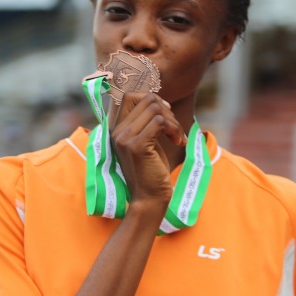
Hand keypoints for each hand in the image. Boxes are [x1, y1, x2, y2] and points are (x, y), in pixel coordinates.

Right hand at [109, 92, 184, 211]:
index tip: (166, 116)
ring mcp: (125, 138)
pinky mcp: (137, 146)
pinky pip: (160, 122)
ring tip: (177, 138)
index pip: (130, 95)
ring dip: (173, 122)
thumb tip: (159, 101)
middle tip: (175, 131)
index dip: (152, 99)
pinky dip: (174, 129)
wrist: (149, 199)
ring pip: (155, 108)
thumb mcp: (147, 143)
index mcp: (117, 129)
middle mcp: (117, 131)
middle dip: (167, 112)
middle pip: (147, 99)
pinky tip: (178, 143)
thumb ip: (146, 123)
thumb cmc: (152, 172)